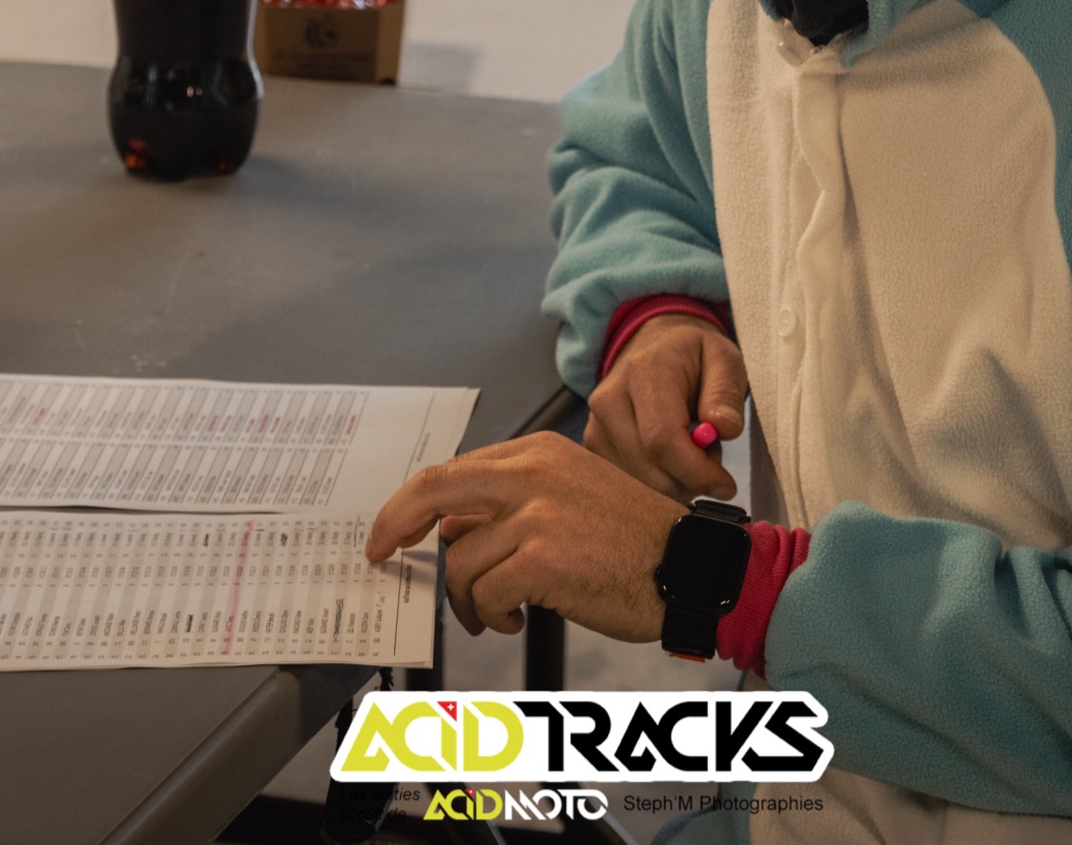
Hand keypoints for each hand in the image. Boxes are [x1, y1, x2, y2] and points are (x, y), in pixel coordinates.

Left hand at [366, 431, 685, 641]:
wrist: (688, 568)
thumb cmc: (635, 540)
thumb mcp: (570, 496)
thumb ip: (511, 503)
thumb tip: (451, 527)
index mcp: (539, 452)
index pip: (452, 470)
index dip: (409, 504)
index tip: (390, 530)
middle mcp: (534, 473)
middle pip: (433, 491)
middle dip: (394, 524)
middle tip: (383, 555)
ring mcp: (537, 514)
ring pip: (460, 561)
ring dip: (469, 600)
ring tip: (498, 613)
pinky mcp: (543, 557)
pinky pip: (486, 593)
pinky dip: (493, 616)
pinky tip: (518, 620)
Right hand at [585, 313, 746, 501]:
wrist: (653, 346)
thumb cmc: (693, 356)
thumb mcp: (724, 360)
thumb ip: (726, 394)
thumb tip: (724, 429)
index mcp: (644, 372)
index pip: (662, 439)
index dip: (695, 472)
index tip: (725, 486)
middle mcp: (610, 399)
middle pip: (650, 469)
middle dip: (691, 479)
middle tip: (713, 457)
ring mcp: (596, 424)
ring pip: (641, 482)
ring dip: (676, 480)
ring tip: (691, 446)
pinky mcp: (594, 444)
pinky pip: (631, 482)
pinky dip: (659, 480)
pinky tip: (669, 453)